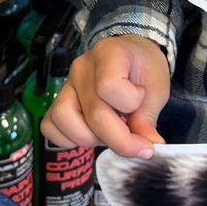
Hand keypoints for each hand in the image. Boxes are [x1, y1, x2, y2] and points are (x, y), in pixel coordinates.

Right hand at [43, 36, 171, 159]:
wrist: (131, 56)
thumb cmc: (144, 69)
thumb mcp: (156, 89)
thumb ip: (147, 119)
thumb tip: (145, 151)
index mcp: (109, 54)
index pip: (109, 87)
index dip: (130, 104)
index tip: (142, 100)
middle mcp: (81, 68)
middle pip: (93, 113)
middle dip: (118, 139)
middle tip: (138, 145)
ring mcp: (66, 84)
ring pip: (63, 119)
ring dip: (90, 138)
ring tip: (109, 133)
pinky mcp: (56, 101)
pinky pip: (50, 126)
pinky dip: (68, 139)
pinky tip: (91, 134)